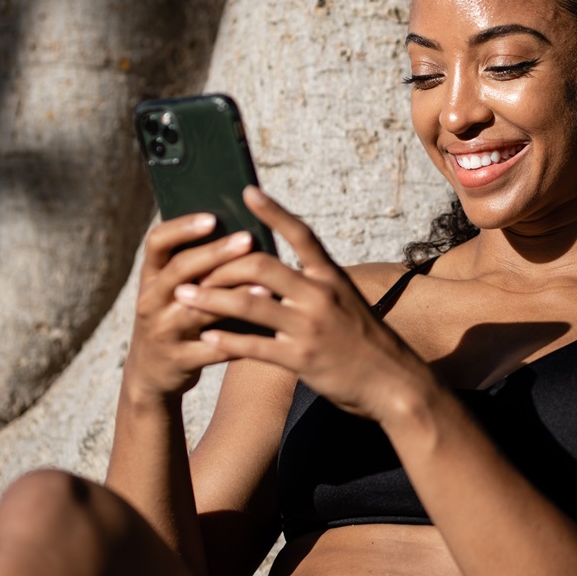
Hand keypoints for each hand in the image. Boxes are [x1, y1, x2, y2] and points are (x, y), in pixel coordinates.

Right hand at [123, 213, 256, 400]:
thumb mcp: (174, 291)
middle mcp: (150, 301)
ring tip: (265, 285)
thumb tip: (247, 234)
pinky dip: (238, 340)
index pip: (157, 242)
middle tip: (247, 239)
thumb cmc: (176, 319)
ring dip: (230, 297)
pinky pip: (212, 349)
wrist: (151, 375)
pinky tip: (264, 330)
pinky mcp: (178, 361)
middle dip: (215, 254)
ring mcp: (162, 332)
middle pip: (180, 271)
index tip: (212, 217)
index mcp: (151, 277)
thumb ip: (200, 268)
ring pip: (196, 311)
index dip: (182, 227)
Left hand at [173, 187, 436, 419]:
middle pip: (261, 264)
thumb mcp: (348, 304)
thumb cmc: (367, 343)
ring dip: (209, 299)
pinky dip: (226, 341)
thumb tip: (277, 273)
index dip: (273, 211)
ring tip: (182, 296)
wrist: (394, 384)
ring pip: (248, 303)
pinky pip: (254, 346)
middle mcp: (320, 295)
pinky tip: (206, 339)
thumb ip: (315, 286)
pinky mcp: (301, 359)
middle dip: (220, 264)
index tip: (247, 191)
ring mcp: (310, 327)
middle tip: (192, 267)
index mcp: (332, 277)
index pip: (300, 234)